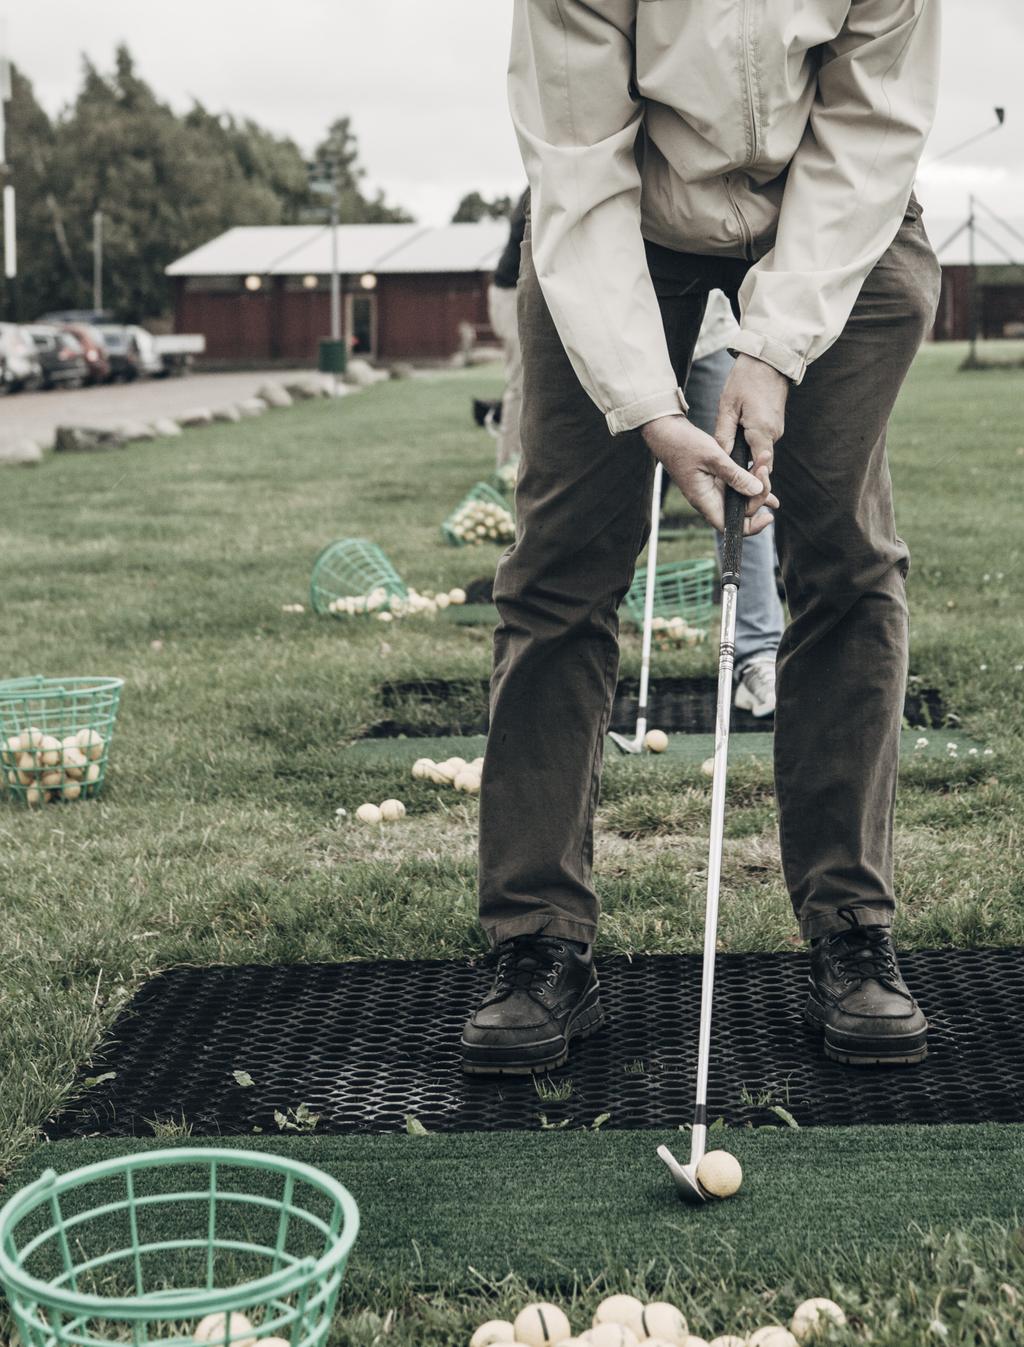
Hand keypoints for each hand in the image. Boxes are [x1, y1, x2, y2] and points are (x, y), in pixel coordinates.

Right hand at [641, 414, 777, 534]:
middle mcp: (708, 498)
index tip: (768, 516)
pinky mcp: (713, 479)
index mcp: (704, 500)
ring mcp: (711, 489)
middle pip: (740, 510)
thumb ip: (735, 475)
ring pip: (739, 497)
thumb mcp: (713, 457)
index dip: (751, 526)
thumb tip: (757, 490)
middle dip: (758, 494)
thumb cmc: (684, 444)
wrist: (666, 431)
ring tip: (766, 466)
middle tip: (764, 469)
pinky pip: (735, 485)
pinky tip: (761, 472)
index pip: (730, 525)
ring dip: (756, 485)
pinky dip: (749, 479)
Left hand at [714, 353, 789, 504]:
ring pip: (760, 455)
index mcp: (762, 432)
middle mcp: (773, 434)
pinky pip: (761, 444)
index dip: (748, 482)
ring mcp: (776, 429)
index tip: (737, 493)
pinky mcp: (774, 424)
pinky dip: (751, 451)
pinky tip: (739, 452)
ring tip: (733, 475)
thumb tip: (721, 458)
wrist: (770, 358)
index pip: (758, 468)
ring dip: (748, 463)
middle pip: (759, 465)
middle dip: (747, 477)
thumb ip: (724, 435)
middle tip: (732, 490)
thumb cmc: (747, 379)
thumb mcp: (728, 406)